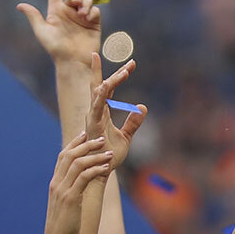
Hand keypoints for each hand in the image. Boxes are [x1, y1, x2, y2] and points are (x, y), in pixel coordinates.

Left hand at [17, 0, 100, 66]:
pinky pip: (96, 11)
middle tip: (74, 2)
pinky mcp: (94, 24)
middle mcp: (69, 12)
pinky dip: (93, 12)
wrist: (73, 61)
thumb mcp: (42, 32)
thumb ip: (34, 17)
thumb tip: (20, 5)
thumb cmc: (56, 49)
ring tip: (82, 15)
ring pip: (86, 0)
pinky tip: (88, 19)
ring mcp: (82, 18)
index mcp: (56, 11)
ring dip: (85, 3)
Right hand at [45, 132, 112, 233]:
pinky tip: (106, 167)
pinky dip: (95, 170)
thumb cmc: (66, 226)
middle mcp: (56, 184)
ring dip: (94, 156)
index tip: (85, 134)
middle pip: (68, 156)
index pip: (62, 157)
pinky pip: (84, 178)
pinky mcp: (71, 199)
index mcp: (55, 184)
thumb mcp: (68, 205)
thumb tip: (82, 187)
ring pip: (77, 164)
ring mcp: (62, 190)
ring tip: (108, 152)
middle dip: (85, 144)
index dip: (74, 144)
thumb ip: (72, 193)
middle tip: (100, 138)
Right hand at [86, 53, 145, 170]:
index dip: (120, 76)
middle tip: (131, 63)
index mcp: (103, 112)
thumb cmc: (110, 154)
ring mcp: (93, 117)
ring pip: (100, 94)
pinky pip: (96, 107)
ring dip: (111, 82)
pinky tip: (104, 87)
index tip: (131, 65)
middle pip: (102, 86)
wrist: (101, 170)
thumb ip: (134, 122)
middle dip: (114, 72)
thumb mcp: (127, 136)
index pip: (110, 88)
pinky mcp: (93, 125)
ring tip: (125, 72)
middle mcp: (96, 112)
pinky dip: (100, 96)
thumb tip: (142, 107)